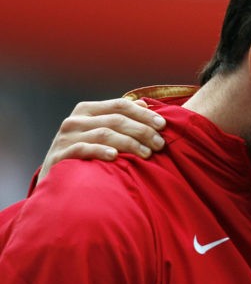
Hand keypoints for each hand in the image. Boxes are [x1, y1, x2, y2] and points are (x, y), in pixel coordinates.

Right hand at [39, 99, 166, 180]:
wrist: (54, 180)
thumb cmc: (85, 154)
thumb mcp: (100, 131)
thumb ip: (120, 117)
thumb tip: (145, 103)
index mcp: (86, 110)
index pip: (120, 105)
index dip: (144, 114)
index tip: (163, 125)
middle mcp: (75, 120)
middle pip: (116, 120)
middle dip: (142, 131)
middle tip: (160, 144)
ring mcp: (65, 138)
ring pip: (105, 134)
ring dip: (130, 143)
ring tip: (147, 153)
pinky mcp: (59, 156)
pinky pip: (84, 150)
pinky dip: (101, 151)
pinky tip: (116, 156)